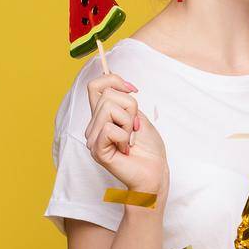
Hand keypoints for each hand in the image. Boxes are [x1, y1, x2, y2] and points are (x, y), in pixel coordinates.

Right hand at [85, 73, 167, 194]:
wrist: (155, 172)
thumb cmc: (148, 148)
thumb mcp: (139, 116)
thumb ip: (124, 100)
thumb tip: (111, 76)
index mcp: (102, 116)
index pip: (94, 86)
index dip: (113, 80)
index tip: (133, 90)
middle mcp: (93, 126)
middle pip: (107, 95)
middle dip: (130, 109)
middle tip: (134, 128)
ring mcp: (93, 138)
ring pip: (109, 109)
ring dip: (129, 123)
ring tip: (130, 139)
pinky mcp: (97, 150)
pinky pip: (110, 128)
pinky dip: (125, 136)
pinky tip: (126, 149)